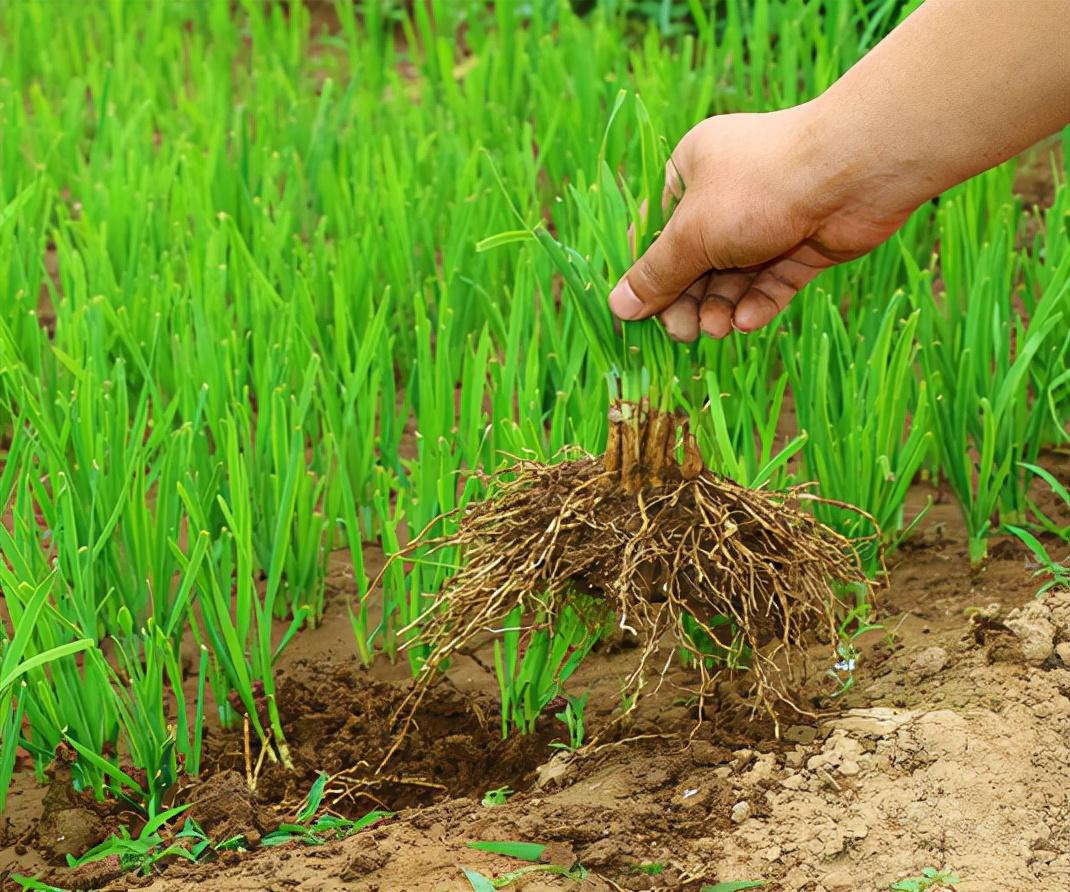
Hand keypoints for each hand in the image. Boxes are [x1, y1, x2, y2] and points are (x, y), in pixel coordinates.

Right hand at [609, 106, 916, 340]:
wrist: (854, 172)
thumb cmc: (758, 188)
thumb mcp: (693, 235)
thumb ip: (656, 275)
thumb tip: (617, 307)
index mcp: (691, 171)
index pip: (656, 230)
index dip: (646, 272)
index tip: (638, 312)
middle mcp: (727, 194)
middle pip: (693, 260)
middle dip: (687, 299)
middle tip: (683, 334)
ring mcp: (766, 220)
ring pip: (731, 276)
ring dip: (720, 307)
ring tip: (717, 329)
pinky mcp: (801, 244)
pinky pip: (770, 282)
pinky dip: (757, 304)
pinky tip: (749, 321)